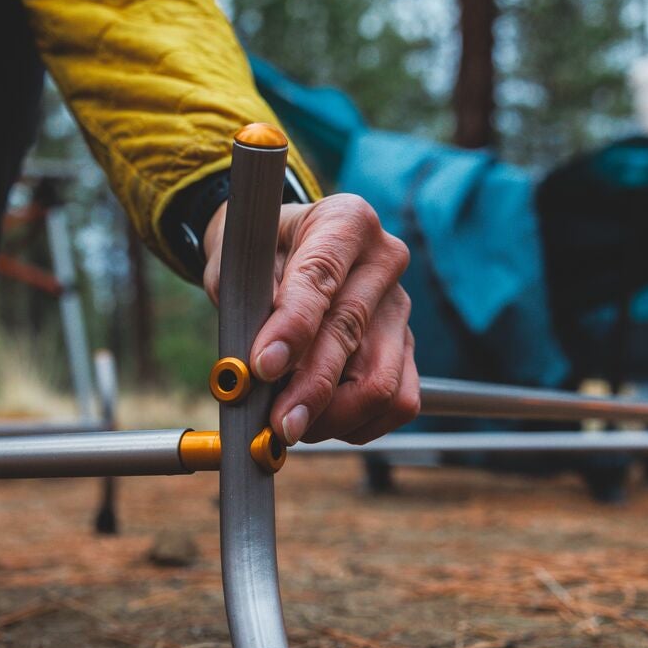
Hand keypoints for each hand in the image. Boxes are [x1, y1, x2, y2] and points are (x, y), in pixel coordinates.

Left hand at [202, 194, 418, 444]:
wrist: (283, 254)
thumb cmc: (259, 256)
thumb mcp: (240, 265)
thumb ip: (250, 308)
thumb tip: (258, 373)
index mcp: (345, 222)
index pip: (321, 277)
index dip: (292, 327)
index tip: (263, 366)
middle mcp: (384, 260)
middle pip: (351, 335)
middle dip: (310, 388)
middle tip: (277, 423)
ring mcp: (400, 308)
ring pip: (383, 381)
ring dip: (334, 417)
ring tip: (293, 421)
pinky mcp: (407, 347)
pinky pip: (399, 403)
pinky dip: (359, 424)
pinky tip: (323, 420)